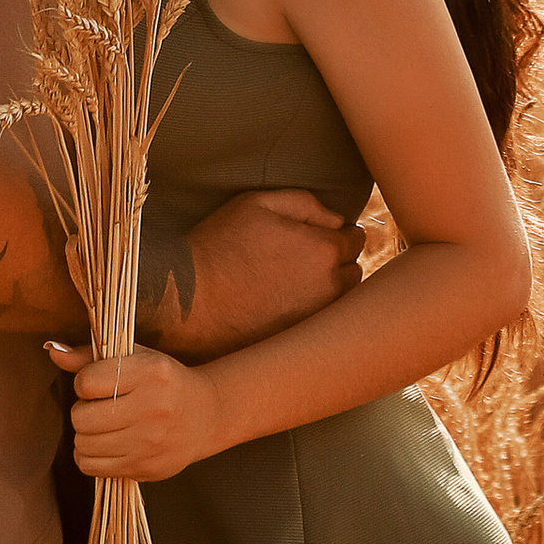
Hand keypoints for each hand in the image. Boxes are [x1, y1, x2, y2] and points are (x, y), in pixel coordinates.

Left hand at [47, 339, 224, 481]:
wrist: (204, 416)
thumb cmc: (162, 381)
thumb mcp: (134, 358)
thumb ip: (89, 356)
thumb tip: (53, 351)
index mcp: (150, 372)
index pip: (86, 382)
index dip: (84, 383)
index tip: (98, 383)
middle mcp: (152, 408)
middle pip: (81, 418)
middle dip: (83, 411)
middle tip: (100, 407)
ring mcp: (149, 443)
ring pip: (83, 445)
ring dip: (85, 435)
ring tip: (103, 426)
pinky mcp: (145, 468)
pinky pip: (92, 468)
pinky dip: (90, 456)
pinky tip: (106, 444)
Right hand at [138, 187, 363, 357]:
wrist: (188, 300)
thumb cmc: (219, 246)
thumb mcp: (256, 204)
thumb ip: (304, 204)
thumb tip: (336, 219)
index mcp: (323, 249)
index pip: (355, 239)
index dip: (339, 233)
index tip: (322, 234)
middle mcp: (328, 287)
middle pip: (353, 270)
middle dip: (338, 261)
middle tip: (308, 257)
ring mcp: (315, 318)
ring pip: (341, 299)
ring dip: (330, 288)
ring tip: (298, 281)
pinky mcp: (299, 339)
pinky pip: (322, 321)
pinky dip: (314, 311)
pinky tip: (288, 303)